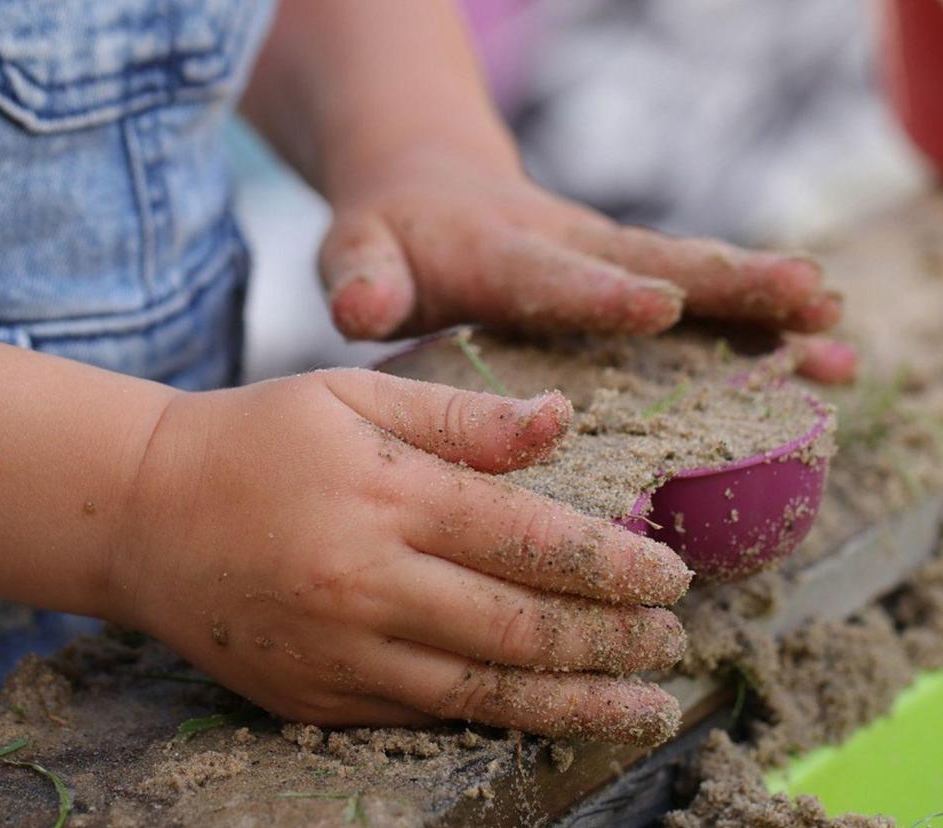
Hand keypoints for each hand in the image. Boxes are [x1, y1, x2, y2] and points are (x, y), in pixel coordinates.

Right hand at [110, 370, 691, 743]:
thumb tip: (562, 420)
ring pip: (485, 692)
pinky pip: (425, 717)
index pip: (532, 539)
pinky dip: (499, 721)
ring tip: (646, 707)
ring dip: (578, 703)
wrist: (144, 512)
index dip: (614, 564)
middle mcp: (369, 582)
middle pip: (522, 627)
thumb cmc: (259, 438)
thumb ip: (462, 416)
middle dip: (613, 639)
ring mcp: (341, 651)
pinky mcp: (315, 697)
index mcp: (388, 494)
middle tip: (672, 640)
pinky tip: (548, 718)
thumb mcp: (354, 395)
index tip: (672, 575)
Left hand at [320, 148, 855, 382]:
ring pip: (693, 279)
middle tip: (805, 300)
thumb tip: (362, 306)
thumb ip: (362, 277)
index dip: (601, 293)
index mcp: (499, 254)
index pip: (551, 276)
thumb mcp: (359, 252)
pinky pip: (697, 298)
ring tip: (836, 336)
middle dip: (728, 285)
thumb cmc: (392, 237)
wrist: (430, 188)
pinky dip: (756, 324)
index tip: (660, 305)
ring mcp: (606, 262)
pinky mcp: (627, 276)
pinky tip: (817, 353)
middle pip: (654, 262)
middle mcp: (568, 250)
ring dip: (764, 306)